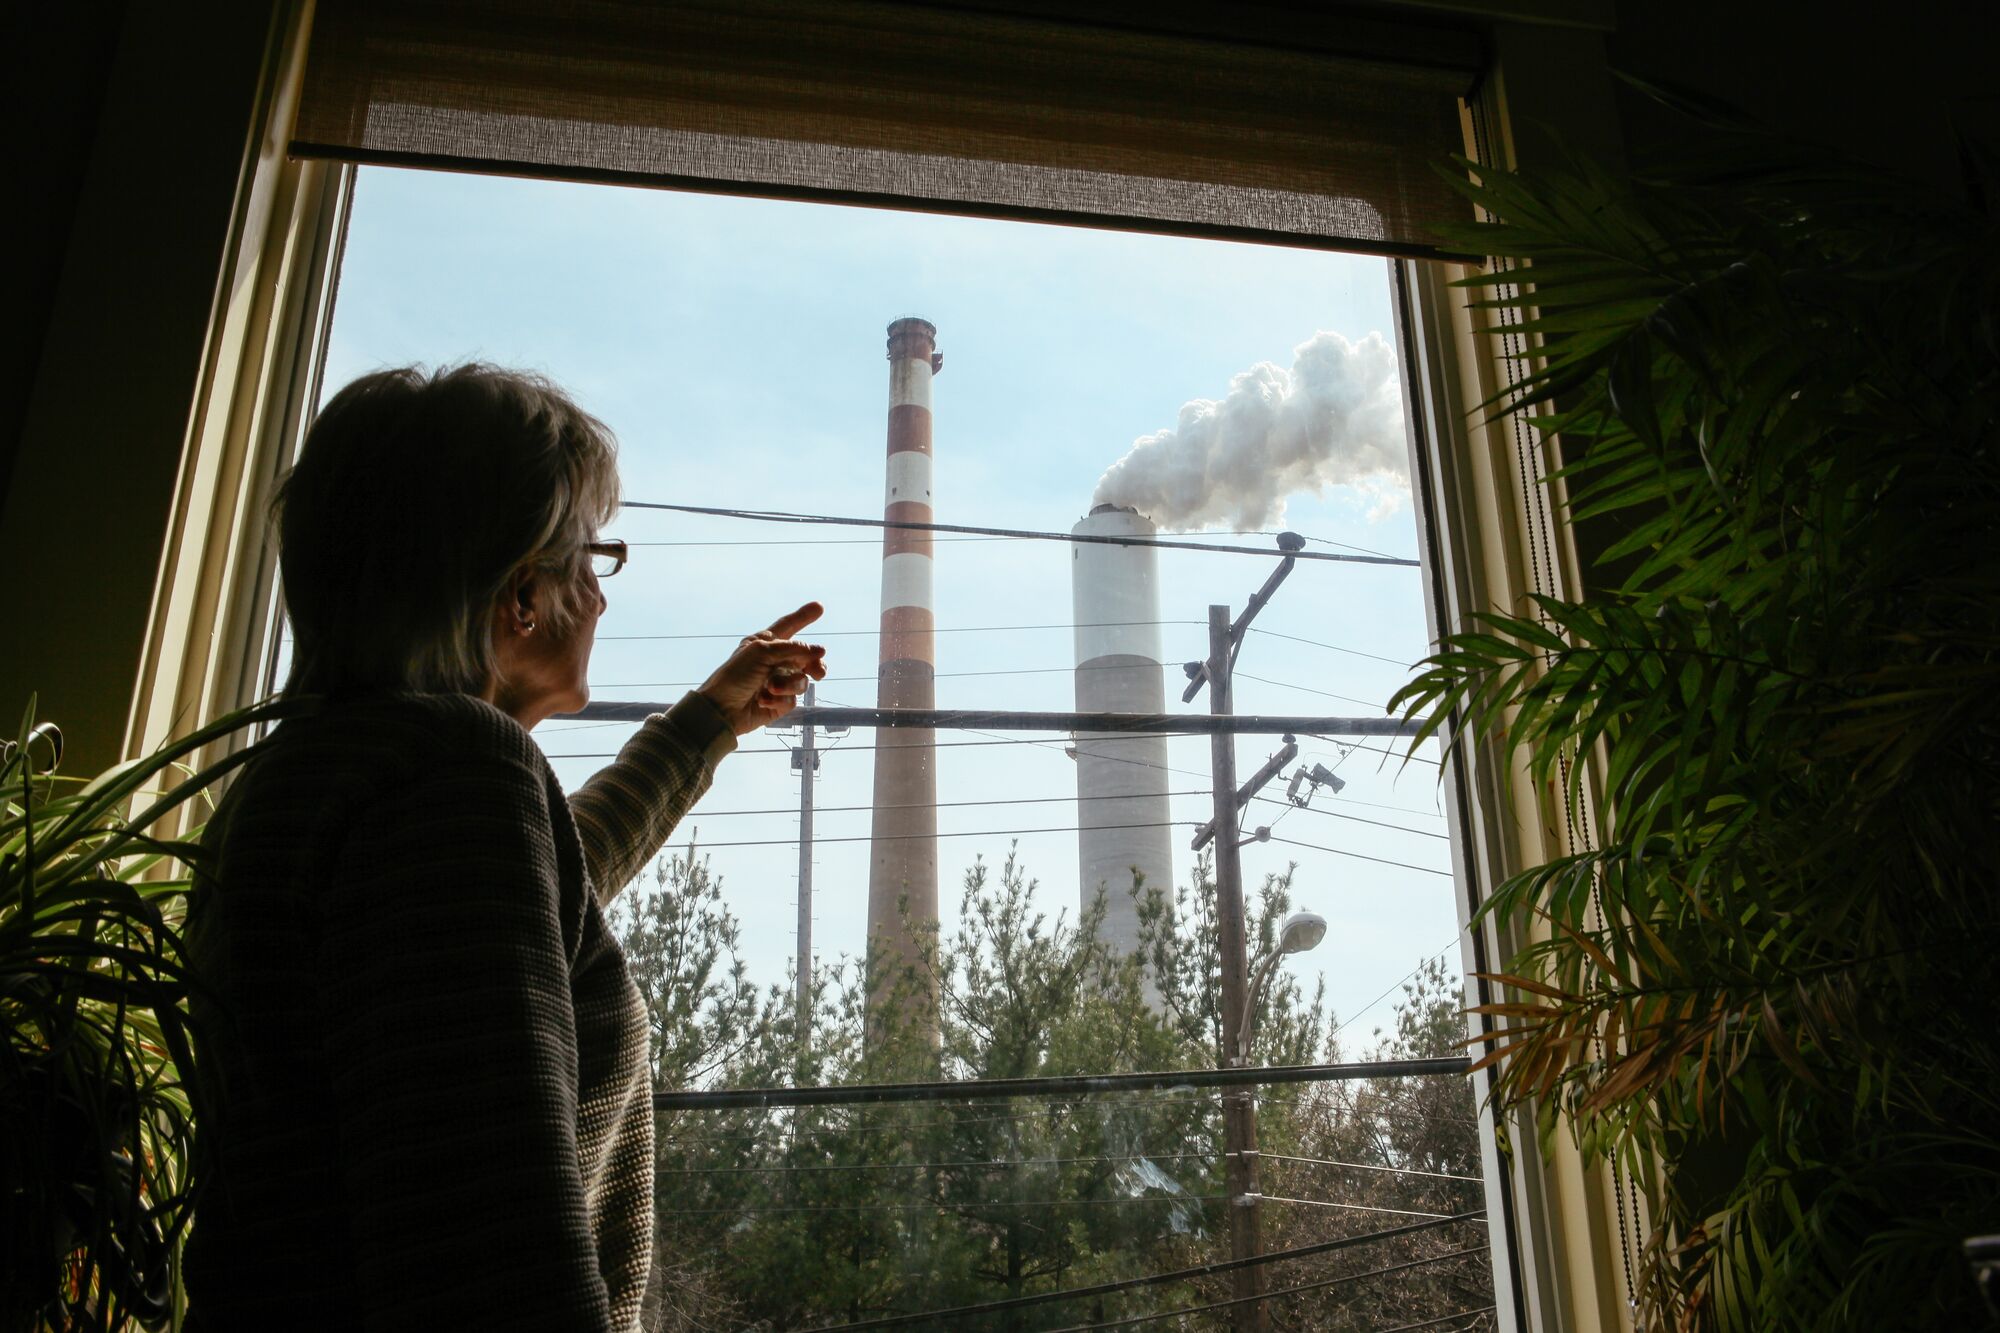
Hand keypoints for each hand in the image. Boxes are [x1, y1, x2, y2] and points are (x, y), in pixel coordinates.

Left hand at [697, 602, 828, 735]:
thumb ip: (792, 648)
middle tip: (818, 672)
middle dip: (815, 664)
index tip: (819, 607)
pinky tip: (762, 700)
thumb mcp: (761, 652)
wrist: (721, 709)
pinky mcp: (779, 702)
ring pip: (801, 681)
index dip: (803, 617)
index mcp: (766, 643)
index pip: (789, 626)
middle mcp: (775, 661)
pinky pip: (792, 699)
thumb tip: (819, 651)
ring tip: (770, 688)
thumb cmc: (735, 675)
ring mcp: (778, 682)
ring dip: (787, 685)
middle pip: (806, 658)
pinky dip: (779, 700)